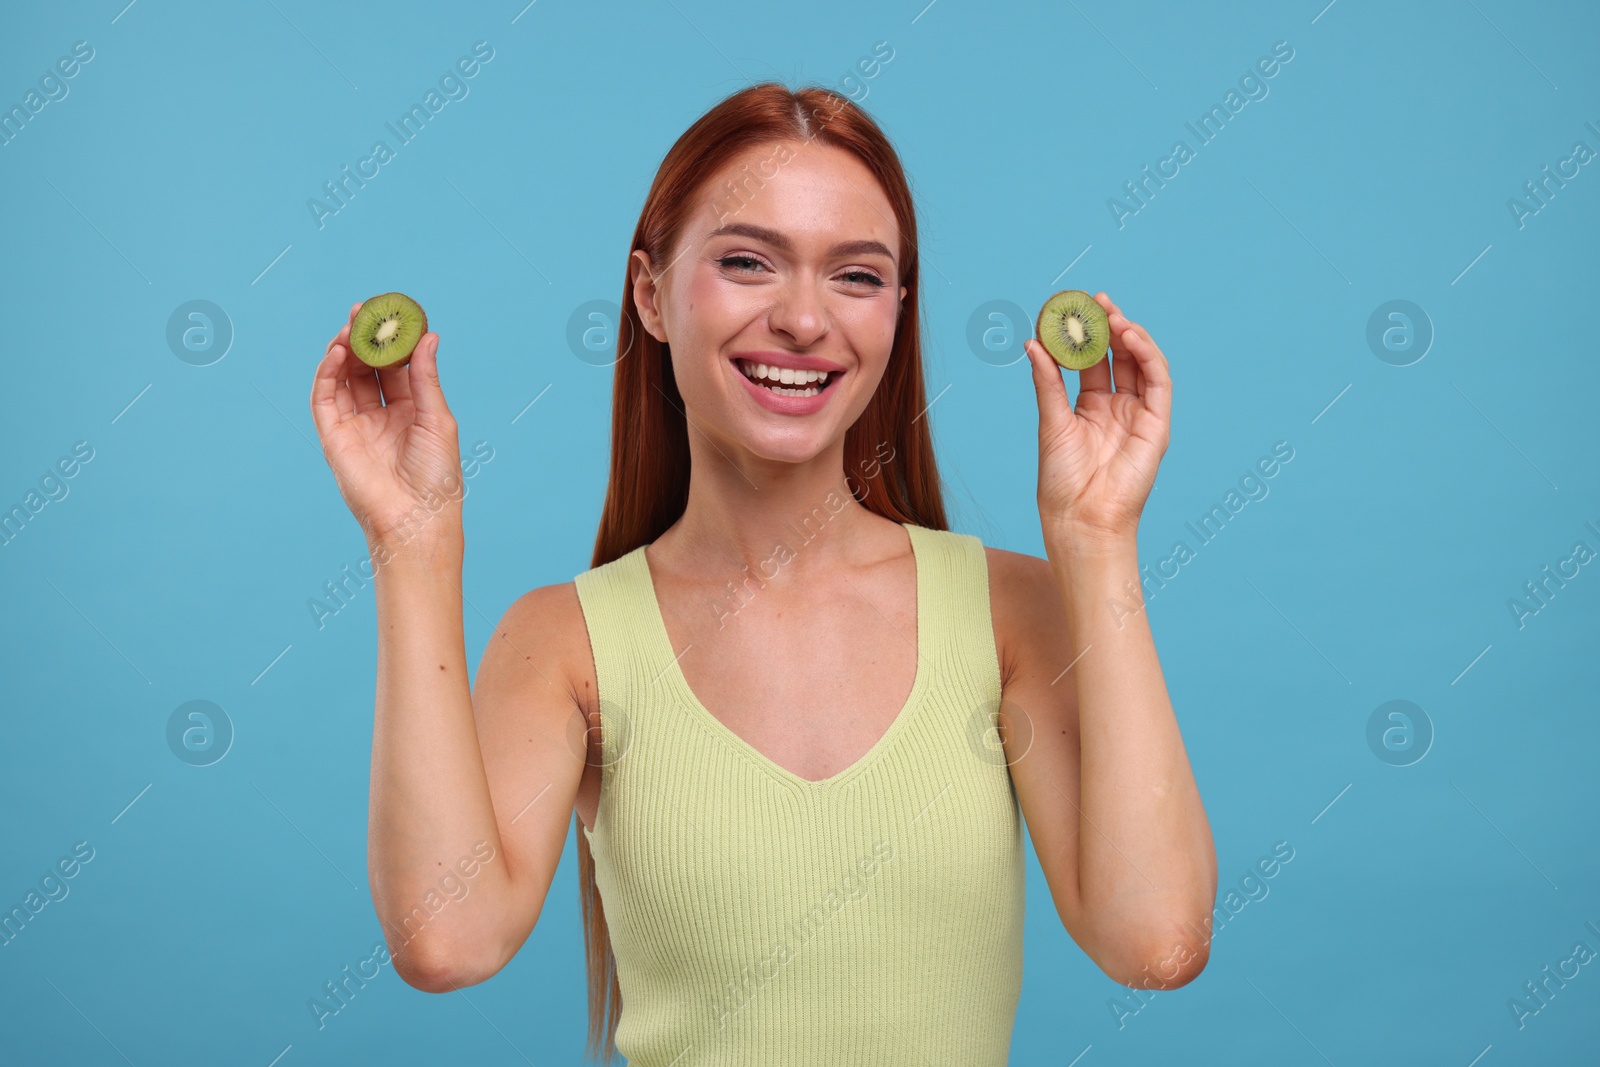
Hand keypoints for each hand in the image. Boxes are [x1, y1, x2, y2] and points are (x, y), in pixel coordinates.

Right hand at [309, 302, 460, 550]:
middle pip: (366, 369)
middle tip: (363, 311)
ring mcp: (356, 426)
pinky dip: (327, 374)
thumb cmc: (437, 476)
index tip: (392, 314)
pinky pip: (325, 399)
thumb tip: (428, 336)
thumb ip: (425, 378)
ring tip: (351, 326)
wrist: (417, 518)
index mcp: (411, 412)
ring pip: (343, 379)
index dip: (392, 342)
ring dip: (344, 351)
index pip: (396, 369)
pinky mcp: (334, 438)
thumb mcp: (438, 419)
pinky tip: (337, 352)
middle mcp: (381, 417)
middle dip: (364, 340)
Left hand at [1023, 292, 1170, 543]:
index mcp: (1091, 408)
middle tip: (1094, 300)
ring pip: (1140, 364)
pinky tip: (1129, 336)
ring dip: (1129, 336)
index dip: (1085, 335)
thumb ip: (1047, 381)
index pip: (1093, 361)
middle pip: (1119, 357)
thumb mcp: (1051, 421)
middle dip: (1109, 326)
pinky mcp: (1156, 425)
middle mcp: (1118, 408)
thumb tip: (1031, 343)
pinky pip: (1158, 382)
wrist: (1080, 517)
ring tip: (1111, 315)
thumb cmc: (1062, 480)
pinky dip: (1147, 356)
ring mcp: (1139, 415)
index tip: (1072, 308)